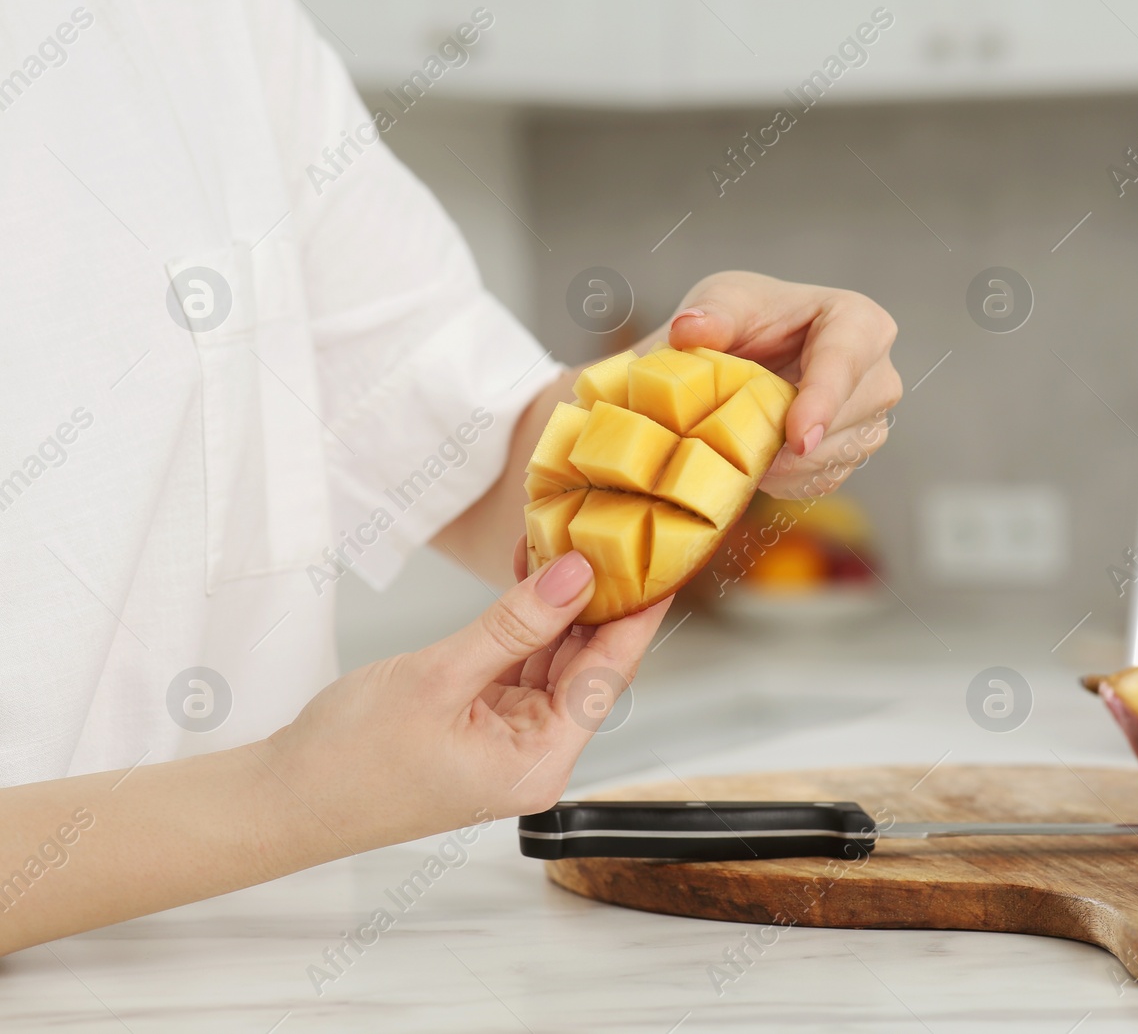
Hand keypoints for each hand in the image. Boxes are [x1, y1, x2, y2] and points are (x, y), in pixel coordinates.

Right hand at [264, 540, 669, 850]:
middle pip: (587, 667)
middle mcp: (534, 756)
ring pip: (554, 661)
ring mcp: (508, 740)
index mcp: (538, 763)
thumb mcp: (439, 677)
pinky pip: (519, 665)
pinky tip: (531, 577)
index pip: (608, 676)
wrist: (281, 798)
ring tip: (569, 543)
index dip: (635, 615)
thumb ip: (514, 624)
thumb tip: (574, 577)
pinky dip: (524, 623)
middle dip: (598, 600)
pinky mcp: (482, 724)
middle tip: (611, 534)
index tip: (660, 564)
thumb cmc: (347, 762)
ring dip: (559, 605)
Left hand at [659, 270, 899, 498]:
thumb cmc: (748, 318)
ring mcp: (870, 420)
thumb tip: (689, 330)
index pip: (848, 362)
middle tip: (732, 444)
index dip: (823, 401)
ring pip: (834, 457)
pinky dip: (783, 479)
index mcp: (858, 322)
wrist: (752, 350)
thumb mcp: (725, 299)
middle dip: (789, 438)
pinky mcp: (852, 456)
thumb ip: (711, 313)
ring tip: (736, 445)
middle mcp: (877, 374)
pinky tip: (754, 459)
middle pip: (845, 419)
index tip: (795, 438)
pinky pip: (821, 481)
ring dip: (782, 463)